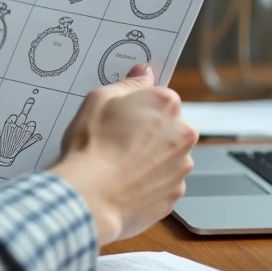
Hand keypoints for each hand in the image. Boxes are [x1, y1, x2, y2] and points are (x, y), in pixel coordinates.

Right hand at [50, 64, 197, 244]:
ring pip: (167, 155)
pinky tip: (125, 182)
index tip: (122, 113)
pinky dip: (148, 181)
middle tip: (117, 139)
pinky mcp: (174, 195)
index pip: (160, 96)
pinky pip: (163, 182)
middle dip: (148, 131)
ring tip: (119, 164)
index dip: (138, 105)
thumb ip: (128, 84)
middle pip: (168, 126)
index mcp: (166, 104)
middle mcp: (182, 134)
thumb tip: (143, 74)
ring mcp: (181, 167)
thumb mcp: (98, 99)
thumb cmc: (92, 146)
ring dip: (150, 157)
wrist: (89, 196)